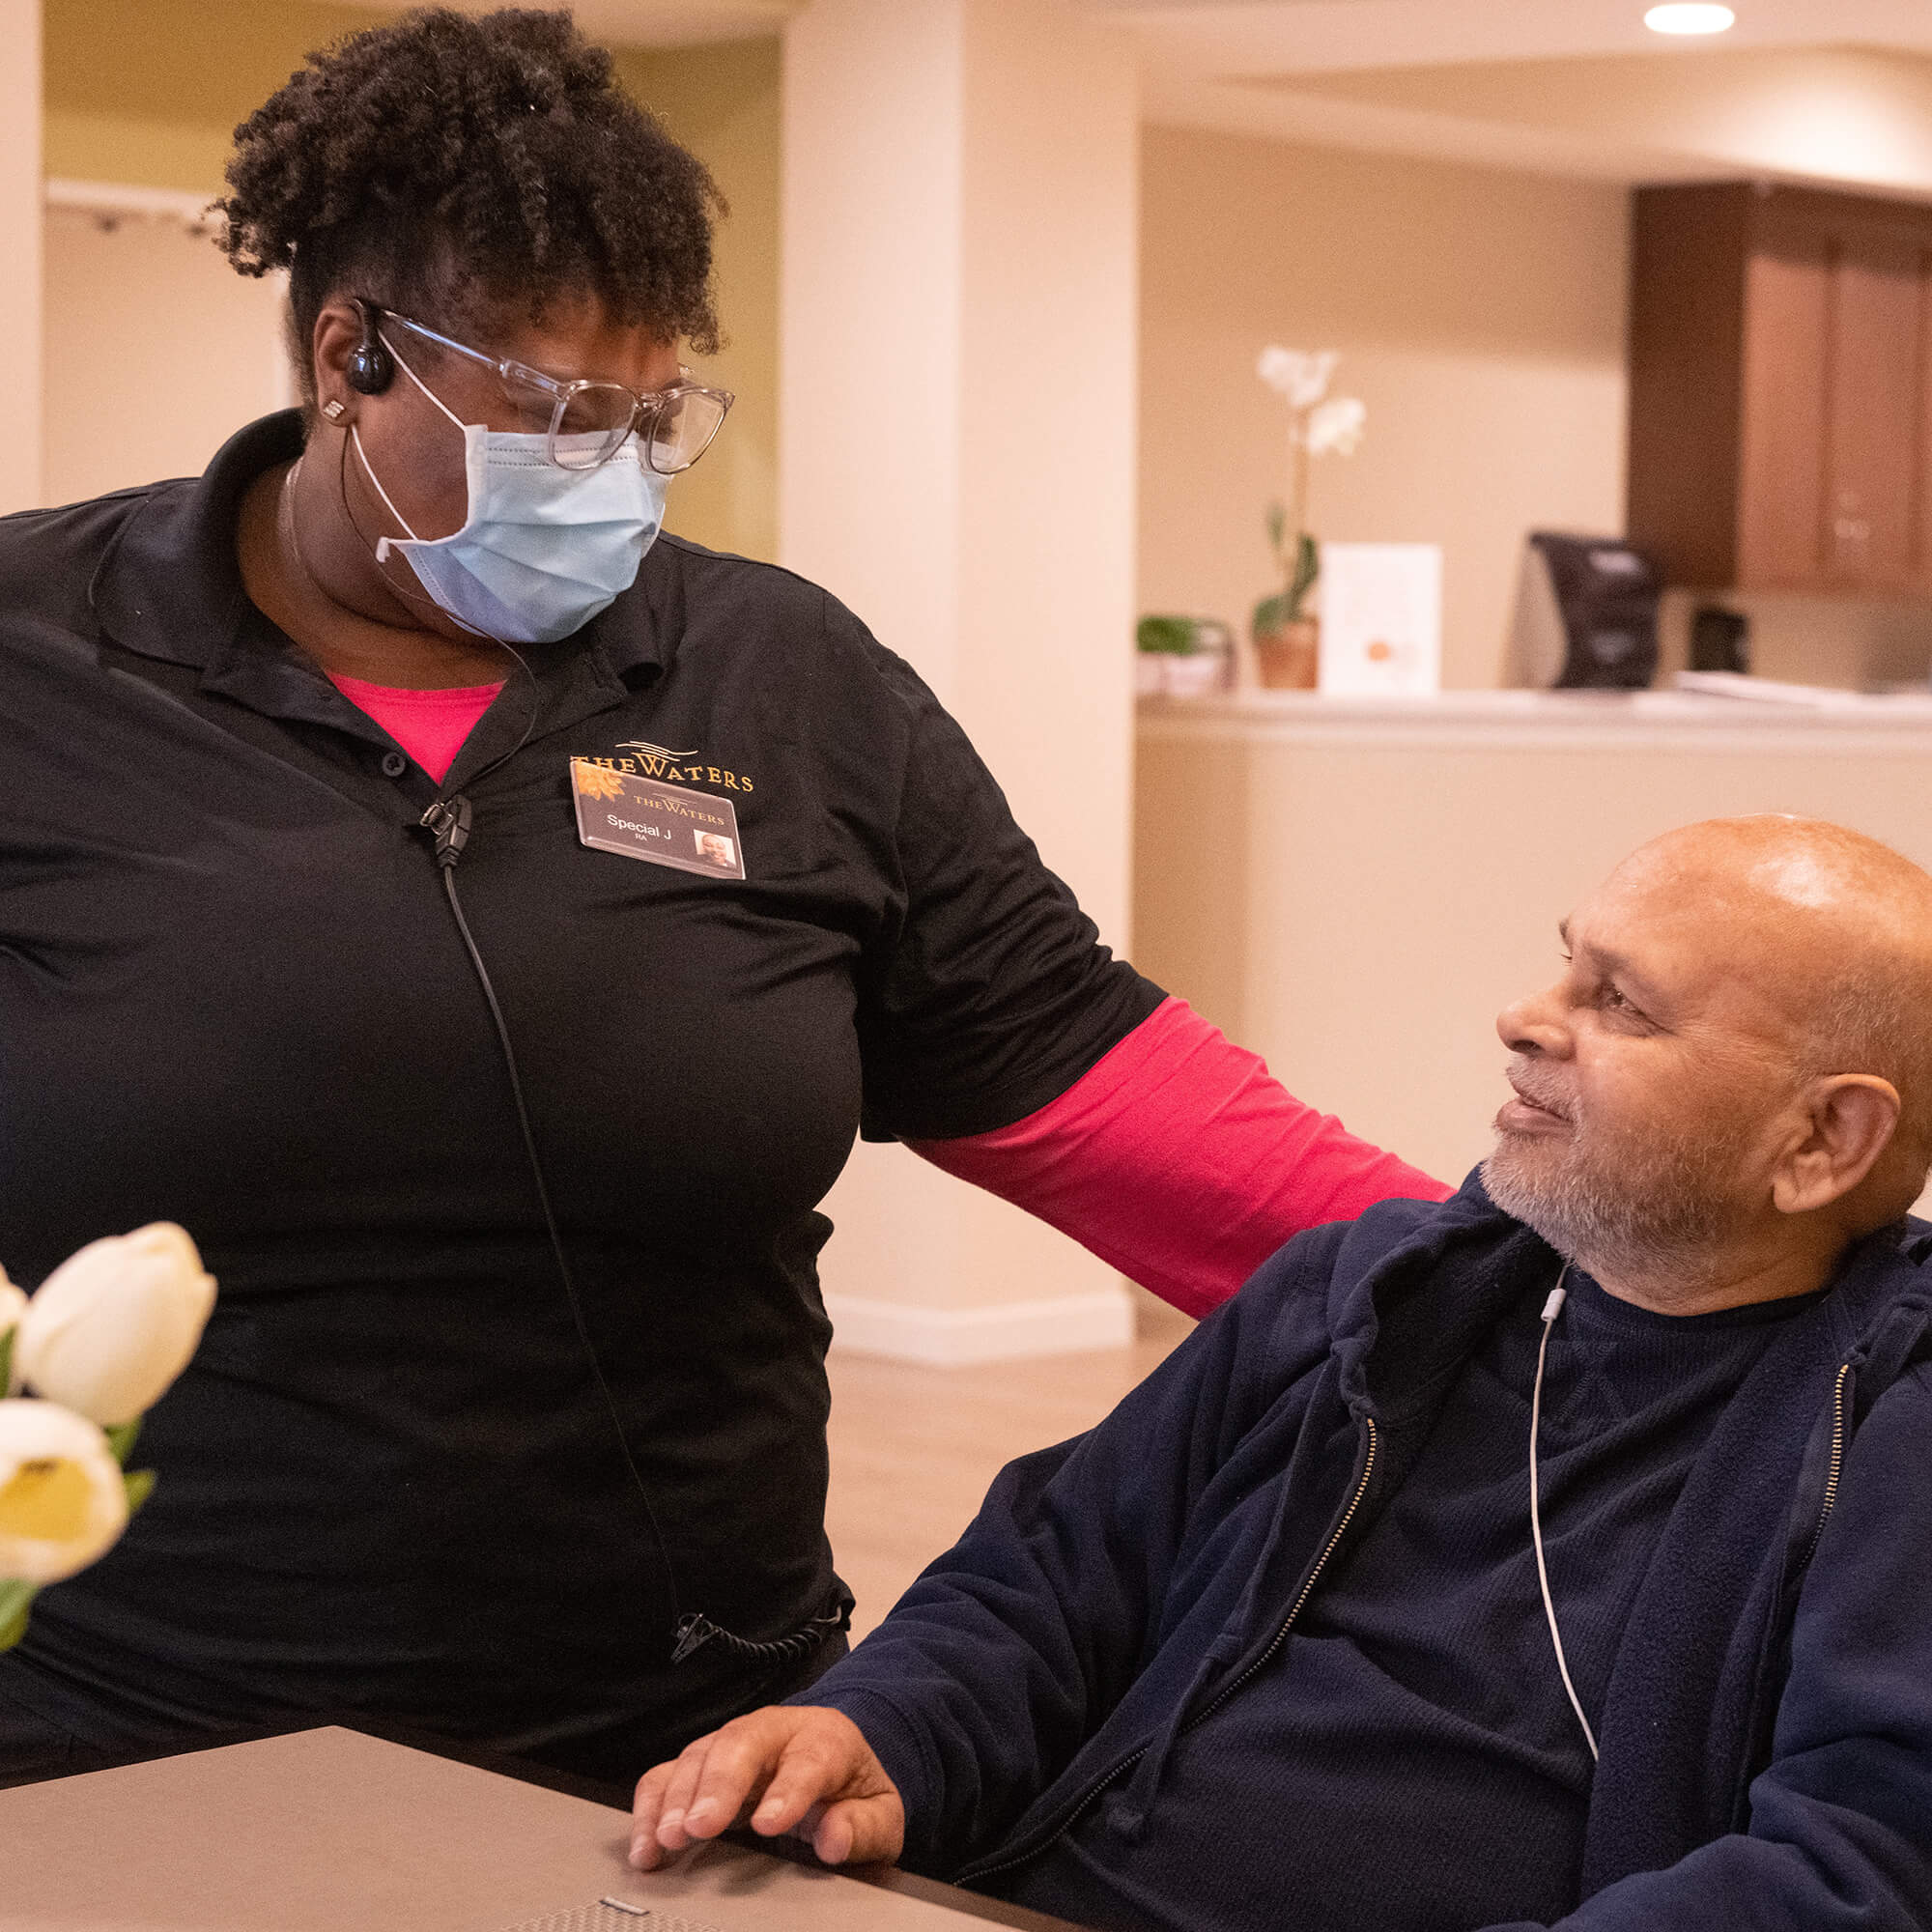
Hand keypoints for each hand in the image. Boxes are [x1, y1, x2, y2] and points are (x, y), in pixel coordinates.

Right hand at [630, 1705, 905, 1870]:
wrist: (835, 1764)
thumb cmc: (853, 1790)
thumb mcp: (880, 1814)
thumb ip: (863, 1827)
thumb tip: (835, 1839)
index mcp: (826, 1738)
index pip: (809, 1758)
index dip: (789, 1790)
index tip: (769, 1824)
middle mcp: (774, 1732)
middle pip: (742, 1743)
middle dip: (718, 1784)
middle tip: (700, 1826)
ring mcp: (733, 1745)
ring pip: (699, 1755)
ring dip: (678, 1798)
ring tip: (668, 1838)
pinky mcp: (703, 1764)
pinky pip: (668, 1776)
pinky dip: (650, 1808)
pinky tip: (645, 1846)